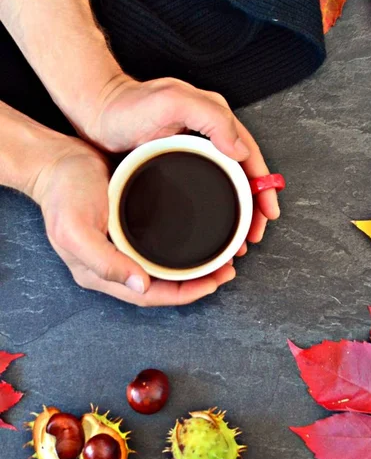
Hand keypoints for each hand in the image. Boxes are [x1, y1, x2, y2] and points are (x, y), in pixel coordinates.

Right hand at [32, 131, 234, 305]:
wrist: (56, 161)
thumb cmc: (63, 192)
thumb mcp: (76, 229)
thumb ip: (104, 261)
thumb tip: (140, 286)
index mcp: (101, 274)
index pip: (151, 297)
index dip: (185, 295)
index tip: (214, 283)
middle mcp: (114, 266)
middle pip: (162, 286)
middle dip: (195, 283)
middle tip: (226, 269)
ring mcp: (120, 248)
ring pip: (163, 268)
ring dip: (191, 268)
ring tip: (219, 257)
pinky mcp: (126, 229)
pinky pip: (158, 248)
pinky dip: (181, 248)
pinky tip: (197, 238)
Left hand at [83, 75, 280, 250]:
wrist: (94, 111)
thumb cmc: (127, 105)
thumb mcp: (173, 103)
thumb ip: (212, 118)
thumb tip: (241, 150)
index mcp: (214, 121)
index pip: (250, 156)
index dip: (264, 186)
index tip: (269, 213)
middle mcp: (207, 137)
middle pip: (242, 176)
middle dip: (254, 206)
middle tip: (253, 235)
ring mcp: (190, 152)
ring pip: (225, 186)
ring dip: (237, 213)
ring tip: (237, 241)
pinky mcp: (173, 165)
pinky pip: (203, 189)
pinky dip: (214, 210)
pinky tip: (213, 228)